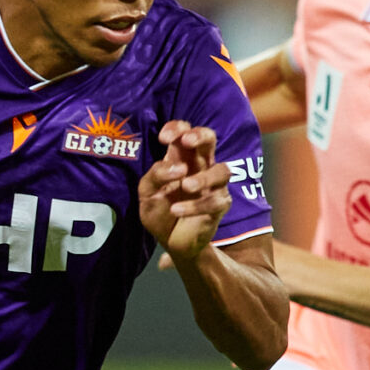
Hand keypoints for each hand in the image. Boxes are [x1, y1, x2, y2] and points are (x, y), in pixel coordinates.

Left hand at [135, 119, 232, 261]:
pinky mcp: (219, 206)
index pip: (184, 132)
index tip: (163, 138)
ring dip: (204, 176)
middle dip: (201, 135)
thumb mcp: (147, 192)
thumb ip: (155, 175)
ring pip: (222, 170)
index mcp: (181, 158)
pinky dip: (195, 206)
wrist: (169, 241)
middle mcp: (200, 167)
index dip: (177, 128)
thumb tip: (176, 167)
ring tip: (185, 185)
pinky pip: (215, 201)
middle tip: (187, 141)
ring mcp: (213, 186)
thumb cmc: (159, 212)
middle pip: (210, 140)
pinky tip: (176, 210)